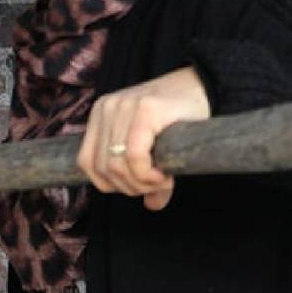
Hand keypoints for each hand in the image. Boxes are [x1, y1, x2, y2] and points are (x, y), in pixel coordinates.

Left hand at [77, 66, 210, 210]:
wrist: (204, 86)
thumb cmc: (178, 117)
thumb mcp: (153, 146)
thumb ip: (144, 173)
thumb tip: (152, 206)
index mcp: (99, 115)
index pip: (87, 162)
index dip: (110, 184)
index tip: (137, 186)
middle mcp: (106, 108)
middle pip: (103, 167)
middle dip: (130, 187)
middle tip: (155, 186)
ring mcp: (123, 106)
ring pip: (116, 165)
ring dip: (141, 183)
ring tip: (162, 180)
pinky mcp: (145, 109)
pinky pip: (134, 155)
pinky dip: (147, 174)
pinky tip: (164, 176)